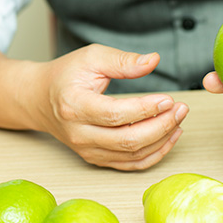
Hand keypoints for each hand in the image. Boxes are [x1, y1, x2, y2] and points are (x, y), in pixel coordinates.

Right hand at [32, 44, 188, 169]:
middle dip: (161, 126)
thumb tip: (153, 61)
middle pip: (127, 140)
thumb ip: (122, 61)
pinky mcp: (95, 158)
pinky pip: (129, 165)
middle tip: (181, 109)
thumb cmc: (66, 76)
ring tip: (179, 120)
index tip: (169, 99)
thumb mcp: (91, 58)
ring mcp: (87, 150)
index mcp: (74, 106)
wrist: (40, 99)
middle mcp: (79, 133)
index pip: (116, 114)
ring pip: (132, 155)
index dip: (146, 109)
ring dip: (162, 140)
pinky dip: (154, 154)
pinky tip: (169, 137)